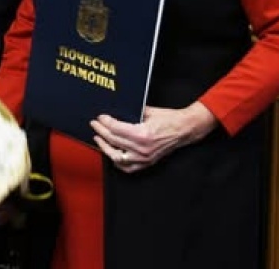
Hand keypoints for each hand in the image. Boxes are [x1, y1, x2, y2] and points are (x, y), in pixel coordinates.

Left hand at [90, 101, 217, 172]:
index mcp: (142, 134)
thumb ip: (130, 113)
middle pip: (113, 140)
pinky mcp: (147, 163)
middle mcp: (142, 148)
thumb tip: (115, 112)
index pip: (116, 129)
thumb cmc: (168, 119)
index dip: (105, 122)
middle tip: (95, 124)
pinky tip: (111, 153)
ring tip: (98, 138)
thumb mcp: (148, 111)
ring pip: (116, 156)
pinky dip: (117, 161)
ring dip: (105, 147)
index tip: (100, 117)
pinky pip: (127, 167)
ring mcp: (144, 158)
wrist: (184, 130)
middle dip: (101, 131)